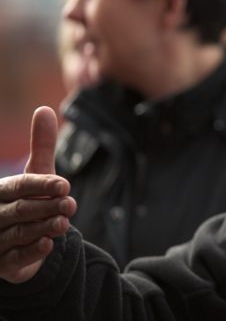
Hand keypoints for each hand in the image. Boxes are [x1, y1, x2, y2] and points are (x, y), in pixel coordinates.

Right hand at [0, 107, 76, 282]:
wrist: (19, 240)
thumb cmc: (27, 200)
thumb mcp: (36, 174)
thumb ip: (40, 146)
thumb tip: (44, 109)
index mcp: (1, 191)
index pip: (20, 186)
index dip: (41, 185)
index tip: (65, 185)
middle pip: (21, 210)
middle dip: (46, 206)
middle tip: (72, 203)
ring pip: (19, 233)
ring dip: (42, 228)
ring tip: (64, 222)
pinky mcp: (3, 263)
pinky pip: (15, 258)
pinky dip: (32, 251)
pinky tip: (48, 244)